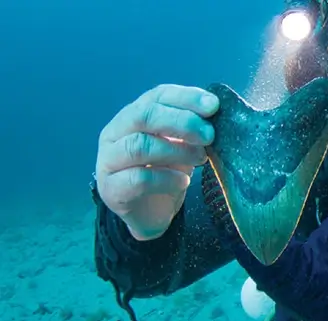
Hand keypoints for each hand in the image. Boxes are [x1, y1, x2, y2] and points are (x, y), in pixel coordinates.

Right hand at [96, 84, 219, 239]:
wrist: (151, 214)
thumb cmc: (166, 172)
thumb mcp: (181, 146)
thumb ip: (192, 129)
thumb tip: (216, 113)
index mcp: (133, 115)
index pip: (157, 96)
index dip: (186, 97)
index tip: (213, 106)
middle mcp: (115, 133)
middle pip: (144, 116)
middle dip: (182, 122)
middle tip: (209, 135)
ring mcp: (108, 161)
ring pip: (139, 146)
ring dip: (177, 151)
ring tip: (200, 159)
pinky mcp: (111, 189)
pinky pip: (138, 179)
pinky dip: (167, 178)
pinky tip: (184, 181)